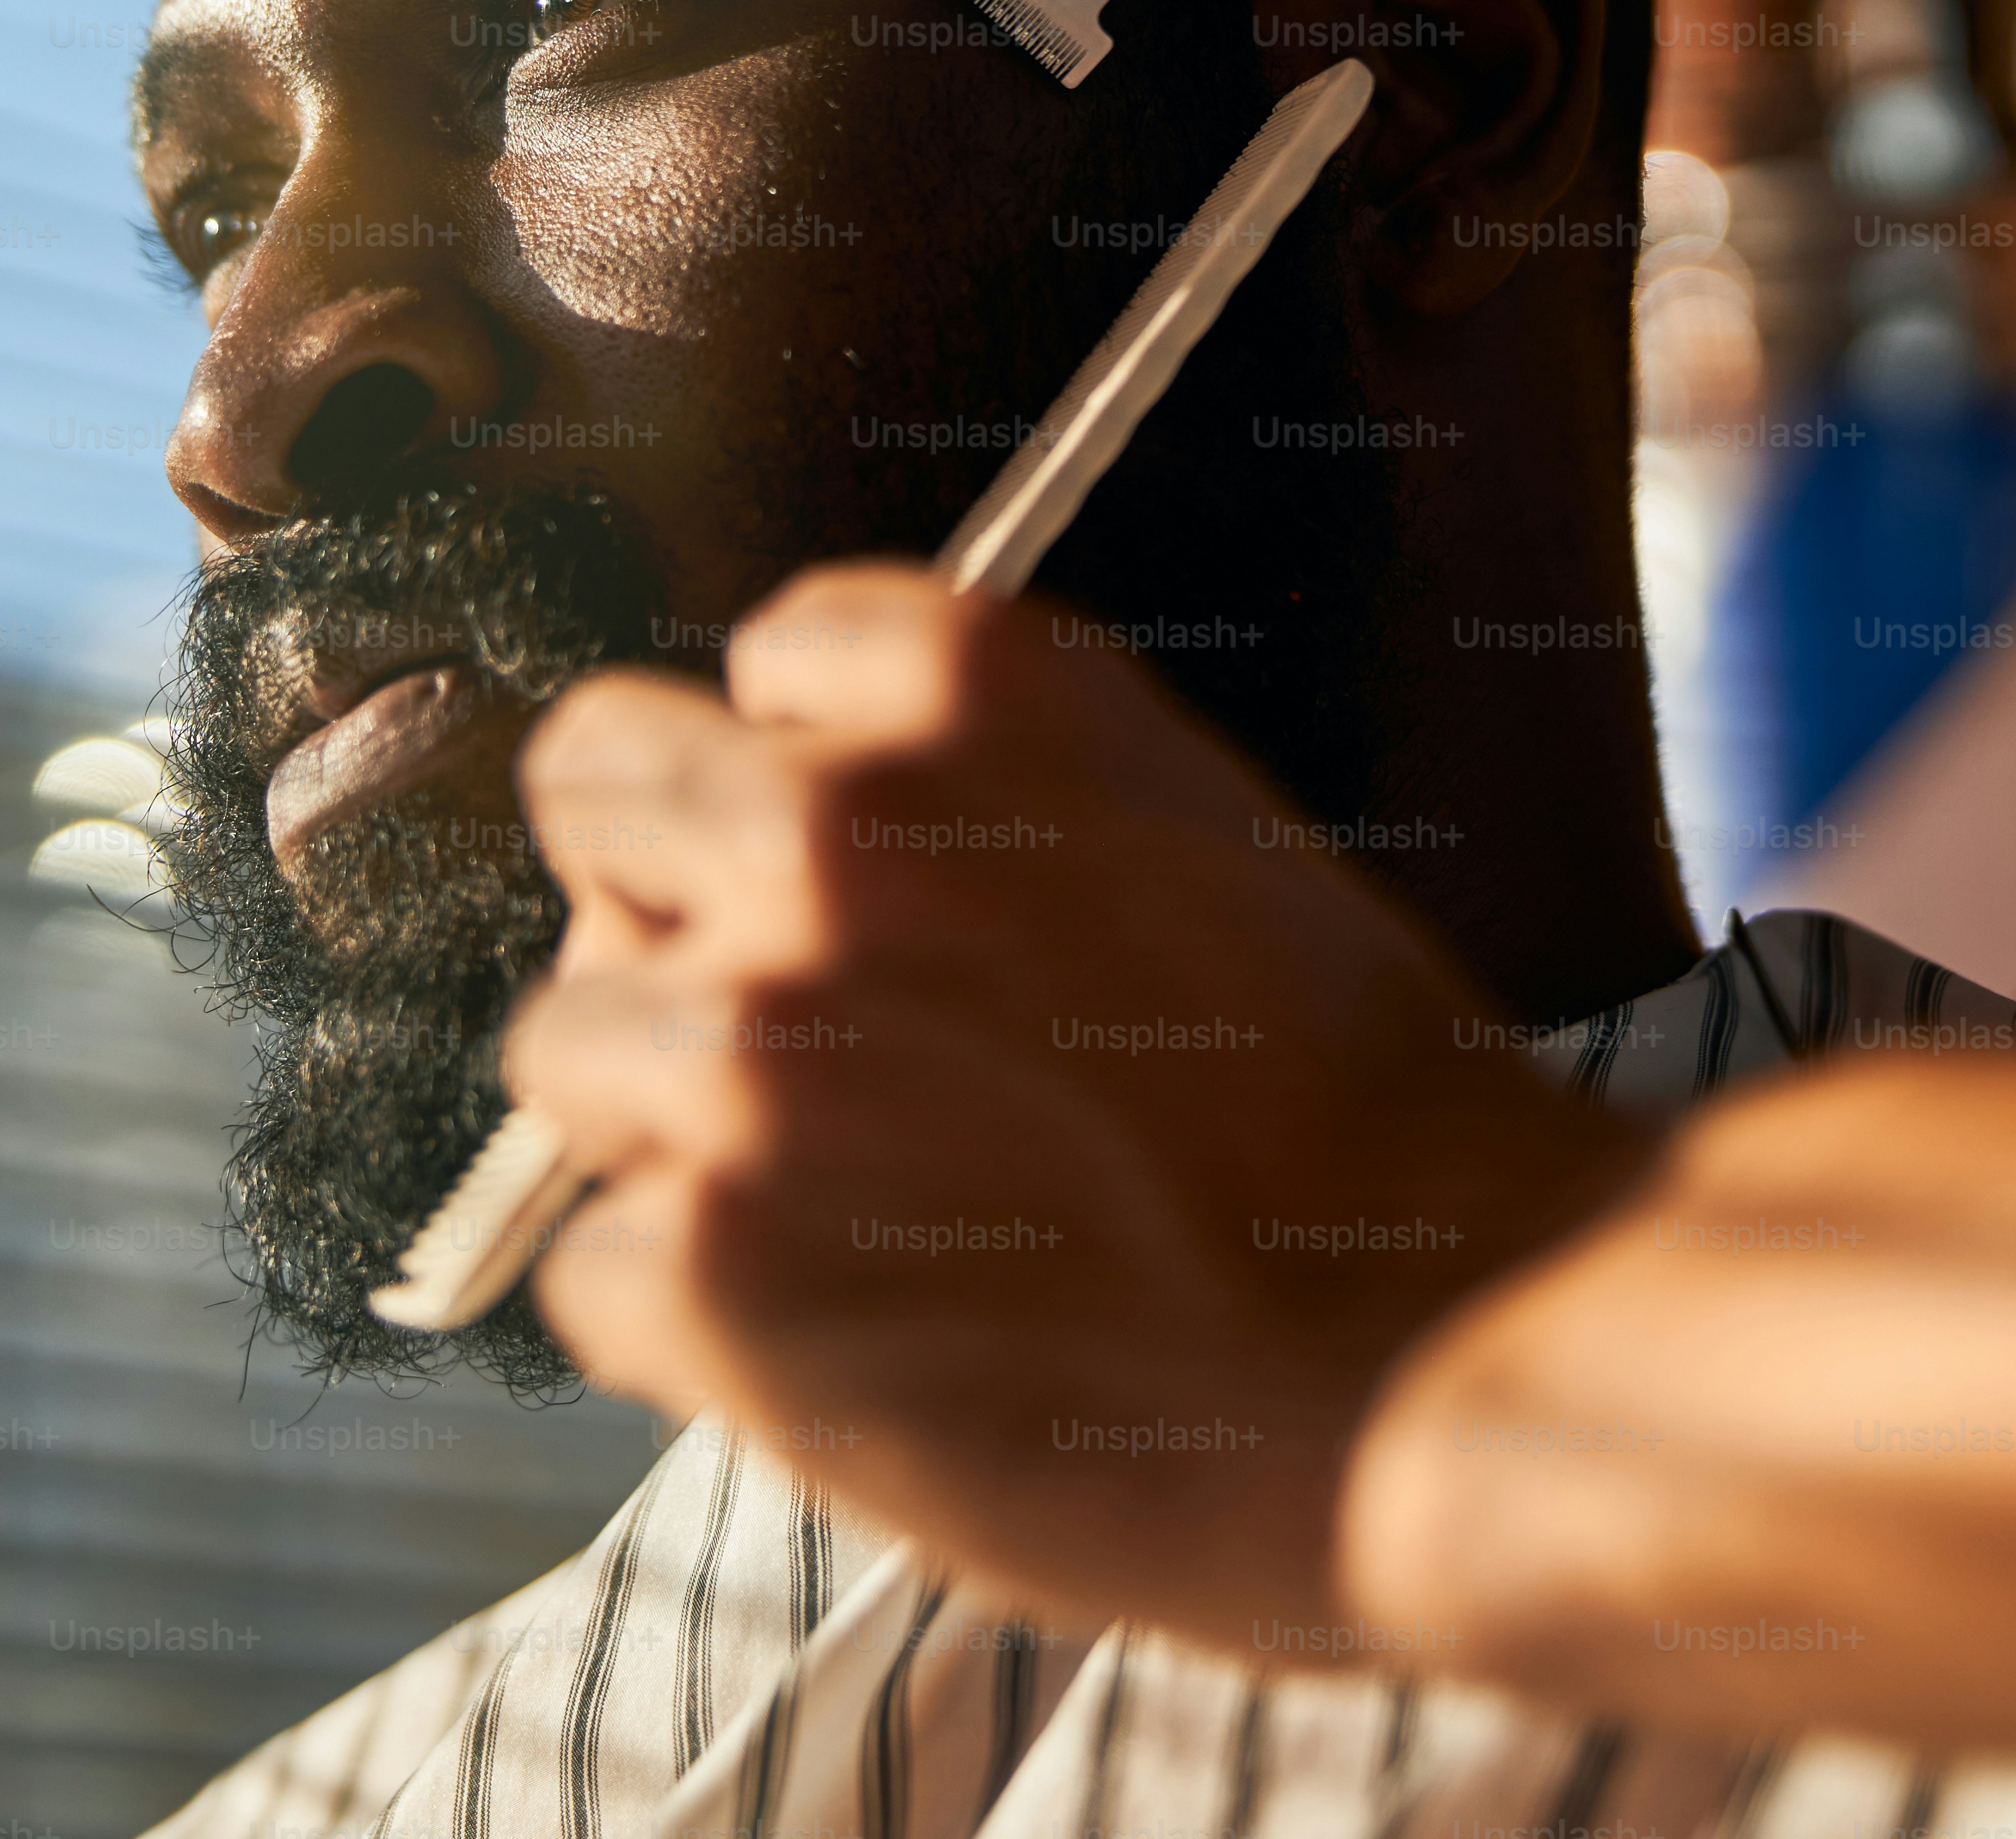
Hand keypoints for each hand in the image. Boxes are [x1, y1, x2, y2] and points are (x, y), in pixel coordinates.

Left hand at [503, 563, 1655, 1642]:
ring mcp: (743, 1048)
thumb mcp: (1196, 842)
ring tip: (849, 1224)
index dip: (811, 775)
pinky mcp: (706, 1264)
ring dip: (671, 1129)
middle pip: (597, 793)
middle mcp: (823, 827)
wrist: (1452, 1351)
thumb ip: (992, 809)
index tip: (883, 879)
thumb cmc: (1371, 1126)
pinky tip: (858, 1350)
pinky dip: (695, 1324)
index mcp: (968, 688)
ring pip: (562, 1050)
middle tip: (801, 1038)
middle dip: (675, 900)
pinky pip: (594, 1268)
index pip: (761, 664)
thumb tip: (821, 847)